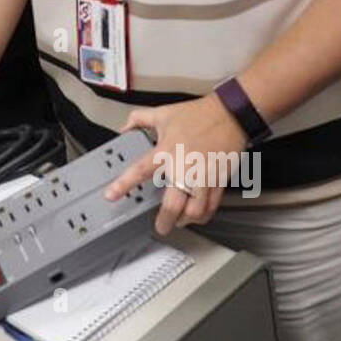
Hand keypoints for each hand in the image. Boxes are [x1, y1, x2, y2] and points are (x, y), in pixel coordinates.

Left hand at [102, 95, 247, 234]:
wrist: (229, 115)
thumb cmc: (199, 114)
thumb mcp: (163, 113)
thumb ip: (139, 119)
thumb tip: (125, 127)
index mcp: (167, 151)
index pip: (140, 170)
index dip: (123, 185)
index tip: (111, 196)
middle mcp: (184, 167)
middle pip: (172, 204)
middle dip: (164, 220)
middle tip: (160, 227)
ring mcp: (203, 177)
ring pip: (194, 211)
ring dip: (185, 221)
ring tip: (179, 222)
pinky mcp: (218, 180)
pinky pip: (212, 205)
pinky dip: (204, 215)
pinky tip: (197, 215)